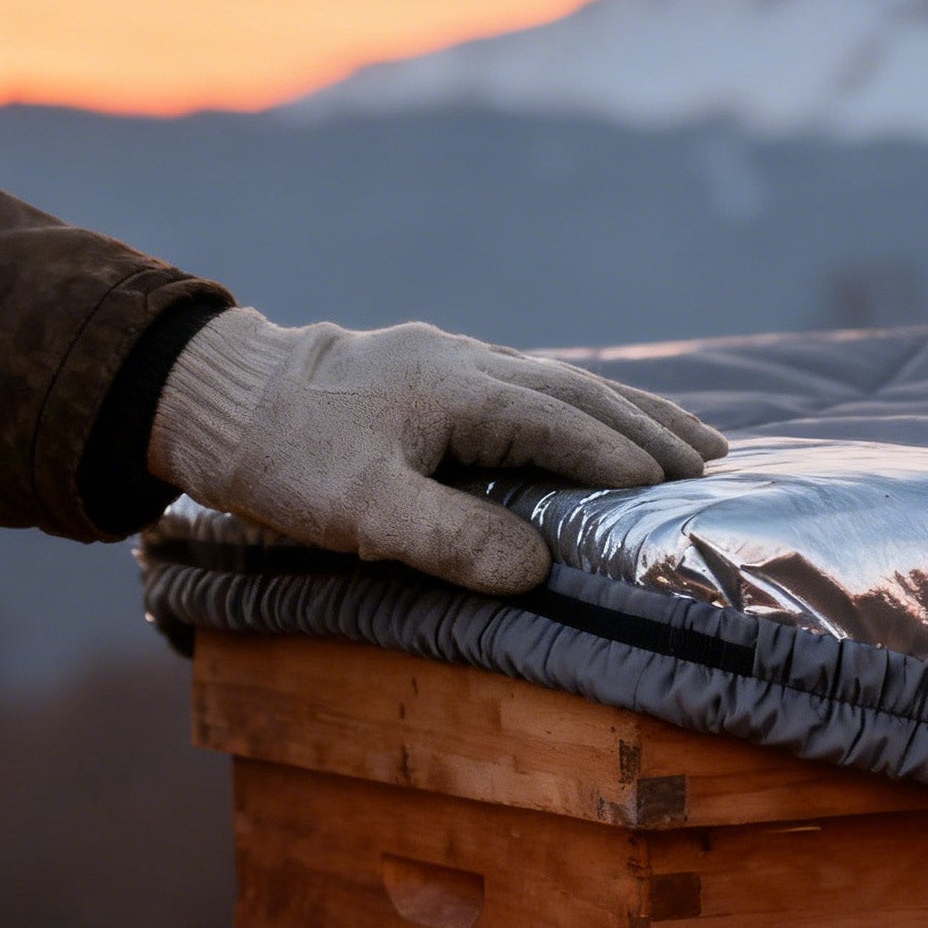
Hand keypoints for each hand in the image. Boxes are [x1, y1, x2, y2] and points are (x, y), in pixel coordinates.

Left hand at [147, 307, 726, 592]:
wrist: (214, 393)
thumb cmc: (285, 456)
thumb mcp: (358, 509)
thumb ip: (448, 536)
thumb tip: (534, 566)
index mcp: (458, 390)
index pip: (560, 423)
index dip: (620, 455)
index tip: (676, 484)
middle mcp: (465, 363)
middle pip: (578, 391)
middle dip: (649, 425)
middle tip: (713, 457)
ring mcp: (450, 360)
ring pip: (559, 380)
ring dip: (627, 409)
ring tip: (687, 436)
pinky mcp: (432, 370)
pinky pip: (530, 383)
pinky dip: (580, 405)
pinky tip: (593, 421)